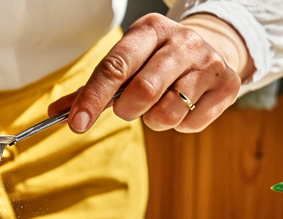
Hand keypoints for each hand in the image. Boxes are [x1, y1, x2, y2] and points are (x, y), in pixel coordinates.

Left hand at [49, 13, 248, 133]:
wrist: (211, 50)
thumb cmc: (155, 61)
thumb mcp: (126, 62)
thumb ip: (91, 88)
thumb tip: (55, 112)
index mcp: (149, 29)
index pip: (115, 66)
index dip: (93, 98)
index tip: (77, 124)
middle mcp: (182, 41)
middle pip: (143, 91)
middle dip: (127, 111)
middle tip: (128, 109)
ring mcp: (208, 62)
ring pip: (167, 112)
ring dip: (153, 120)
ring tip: (159, 105)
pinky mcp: (227, 86)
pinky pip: (189, 123)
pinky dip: (178, 125)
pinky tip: (183, 107)